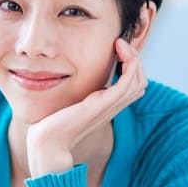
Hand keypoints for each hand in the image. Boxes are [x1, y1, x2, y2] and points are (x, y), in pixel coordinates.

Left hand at [26, 38, 146, 176]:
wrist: (48, 142)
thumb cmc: (52, 124)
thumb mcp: (69, 102)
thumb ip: (76, 93)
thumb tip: (66, 76)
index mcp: (106, 106)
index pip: (132, 86)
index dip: (131, 67)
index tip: (116, 50)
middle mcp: (111, 107)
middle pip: (140, 82)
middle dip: (135, 60)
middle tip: (120, 44)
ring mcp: (109, 106)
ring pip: (138, 81)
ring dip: (134, 58)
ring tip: (121, 44)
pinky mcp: (102, 104)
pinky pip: (128, 82)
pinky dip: (131, 64)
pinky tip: (119, 50)